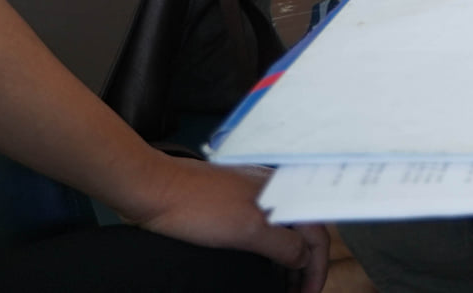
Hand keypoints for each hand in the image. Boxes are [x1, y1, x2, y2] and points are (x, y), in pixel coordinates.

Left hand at [125, 157, 328, 292]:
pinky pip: (263, 230)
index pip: (317, 235)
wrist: (154, 189)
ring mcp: (254, 195)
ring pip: (283, 233)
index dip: (316, 269)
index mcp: (285, 192)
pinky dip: (268, 251)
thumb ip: (284, 244)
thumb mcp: (248, 229)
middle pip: (303, 234)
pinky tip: (260, 265)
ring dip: (286, 262)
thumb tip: (303, 258)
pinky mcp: (234, 202)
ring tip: (281, 287)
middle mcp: (275, 191)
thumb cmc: (197, 205)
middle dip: (304, 268)